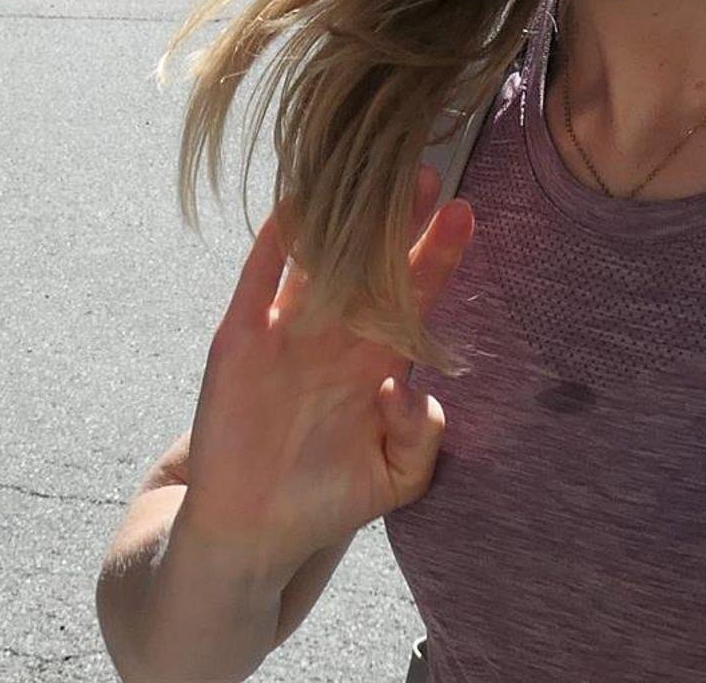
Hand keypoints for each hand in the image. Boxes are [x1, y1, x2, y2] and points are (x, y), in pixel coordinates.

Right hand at [179, 166, 474, 580]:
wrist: (253, 531)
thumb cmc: (329, 499)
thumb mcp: (395, 478)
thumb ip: (421, 437)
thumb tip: (412, 387)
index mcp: (379, 358)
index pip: (417, 294)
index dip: (439, 253)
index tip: (465, 213)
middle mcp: (337, 334)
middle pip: (375, 263)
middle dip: (401, 220)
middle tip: (428, 173)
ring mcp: (287, 333)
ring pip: (319, 261)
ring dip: (341, 219)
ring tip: (368, 174)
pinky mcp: (240, 342)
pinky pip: (258, 284)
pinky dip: (273, 247)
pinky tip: (293, 207)